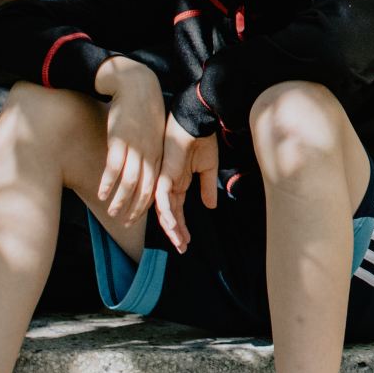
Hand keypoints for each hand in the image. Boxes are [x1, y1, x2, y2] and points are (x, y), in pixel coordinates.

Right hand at [93, 57, 163, 224]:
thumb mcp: (152, 134)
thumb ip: (149, 152)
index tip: (139, 217)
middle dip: (135, 209)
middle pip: (144, 189)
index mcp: (158, 154)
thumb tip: (142, 170)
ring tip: (112, 213)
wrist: (137, 86)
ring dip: (120, 201)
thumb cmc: (143, 111)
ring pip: (129, 182)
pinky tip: (102, 194)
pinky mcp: (119, 140)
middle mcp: (149, 154)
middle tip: (126, 224)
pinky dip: (108, 183)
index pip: (155, 186)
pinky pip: (114, 168)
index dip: (147, 204)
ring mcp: (134, 148)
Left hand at [154, 117, 216, 253]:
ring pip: (164, 210)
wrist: (197, 123)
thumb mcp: (208, 169)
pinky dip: (167, 212)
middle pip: (169, 214)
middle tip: (182, 249)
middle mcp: (169, 184)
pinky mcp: (164, 175)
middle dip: (176, 233)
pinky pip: (162, 198)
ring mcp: (165, 180)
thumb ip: (206, 188)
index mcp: (178, 183)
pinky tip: (172, 225)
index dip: (182, 227)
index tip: (187, 242)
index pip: (177, 210)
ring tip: (180, 242)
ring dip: (171, 228)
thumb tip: (211, 207)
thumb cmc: (202, 140)